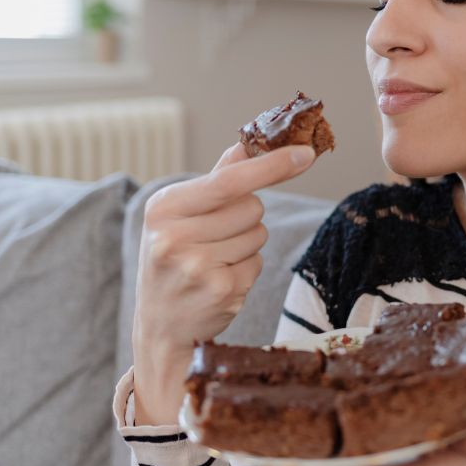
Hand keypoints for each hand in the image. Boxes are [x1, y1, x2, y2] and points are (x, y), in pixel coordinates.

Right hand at [131, 141, 316, 424]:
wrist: (159, 325)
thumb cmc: (173, 257)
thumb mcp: (181, 214)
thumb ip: (219, 176)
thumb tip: (252, 140)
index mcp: (164, 207)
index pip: (230, 180)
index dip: (272, 165)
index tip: (306, 153)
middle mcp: (174, 236)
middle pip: (252, 208)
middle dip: (246, 218)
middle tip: (215, 238)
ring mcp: (197, 267)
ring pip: (259, 235)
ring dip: (247, 246)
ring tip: (214, 261)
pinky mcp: (220, 292)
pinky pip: (258, 264)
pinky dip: (247, 270)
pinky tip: (220, 281)